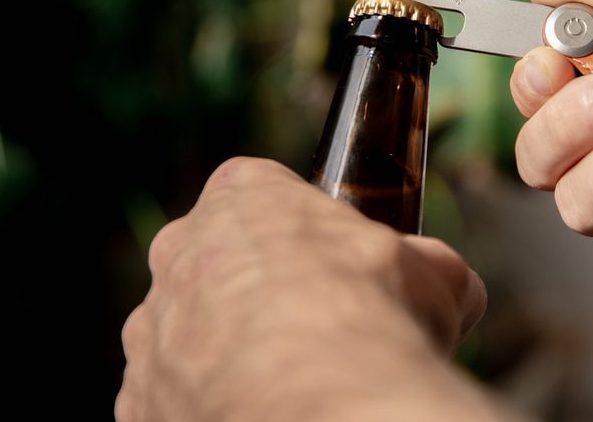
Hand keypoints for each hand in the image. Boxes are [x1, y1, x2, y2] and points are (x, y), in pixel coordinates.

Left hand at [117, 157, 503, 420]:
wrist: (328, 405)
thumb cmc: (374, 319)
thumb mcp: (433, 275)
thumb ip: (426, 267)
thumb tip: (452, 284)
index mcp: (243, 194)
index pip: (263, 193)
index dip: (302, 230)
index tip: (334, 264)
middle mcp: (180, 251)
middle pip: (217, 262)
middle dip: (257, 290)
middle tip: (313, 328)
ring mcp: (152, 329)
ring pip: (189, 334)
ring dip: (228, 353)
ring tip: (291, 383)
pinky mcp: (140, 401)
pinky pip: (175, 396)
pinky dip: (211, 405)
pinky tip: (264, 412)